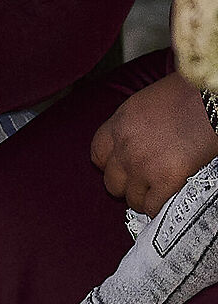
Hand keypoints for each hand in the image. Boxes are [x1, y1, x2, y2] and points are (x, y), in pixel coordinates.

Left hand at [90, 72, 217, 214]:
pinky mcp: (166, 180)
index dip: (111, 165)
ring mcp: (142, 166)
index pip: (97, 155)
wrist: (210, 98)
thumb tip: (138, 144)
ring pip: (131, 198)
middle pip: (111, 181)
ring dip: (143, 199)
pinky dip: (159, 208)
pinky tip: (167, 203)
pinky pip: (152, 206)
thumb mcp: (145, 105)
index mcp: (118, 125)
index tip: (122, 168)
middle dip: (126, 185)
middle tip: (142, 184)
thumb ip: (134, 127)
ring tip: (156, 195)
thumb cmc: (186, 95)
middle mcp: (124, 147)